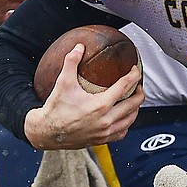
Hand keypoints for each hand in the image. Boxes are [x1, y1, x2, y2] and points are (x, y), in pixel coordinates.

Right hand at [24, 45, 143, 148]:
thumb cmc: (55, 109)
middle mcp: (106, 120)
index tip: (135, 70)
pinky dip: (126, 124)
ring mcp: (105, 132)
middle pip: (134, 104)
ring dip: (135, 108)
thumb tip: (79, 47)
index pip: (125, 86)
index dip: (133, 76)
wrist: (47, 132)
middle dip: (139, 92)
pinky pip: (122, 133)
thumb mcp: (63, 82)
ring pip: (130, 120)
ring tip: (134, 99)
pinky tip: (124, 117)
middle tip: (138, 85)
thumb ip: (71, 62)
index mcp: (100, 105)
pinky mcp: (102, 139)